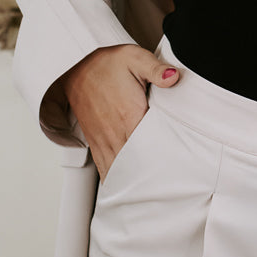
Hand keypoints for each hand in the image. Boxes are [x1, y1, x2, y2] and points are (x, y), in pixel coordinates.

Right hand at [60, 43, 180, 181]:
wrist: (78, 65)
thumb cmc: (108, 63)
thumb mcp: (134, 58)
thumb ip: (156, 69)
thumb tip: (174, 77)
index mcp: (129, 116)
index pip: (150, 147)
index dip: (165, 163)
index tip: (179, 174)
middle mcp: (115, 132)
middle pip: (136, 165)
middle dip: (152, 180)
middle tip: (170, 191)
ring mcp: (104, 139)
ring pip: (119, 171)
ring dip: (132, 184)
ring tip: (150, 198)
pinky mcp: (96, 141)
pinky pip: (104, 167)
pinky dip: (114, 180)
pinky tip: (123, 190)